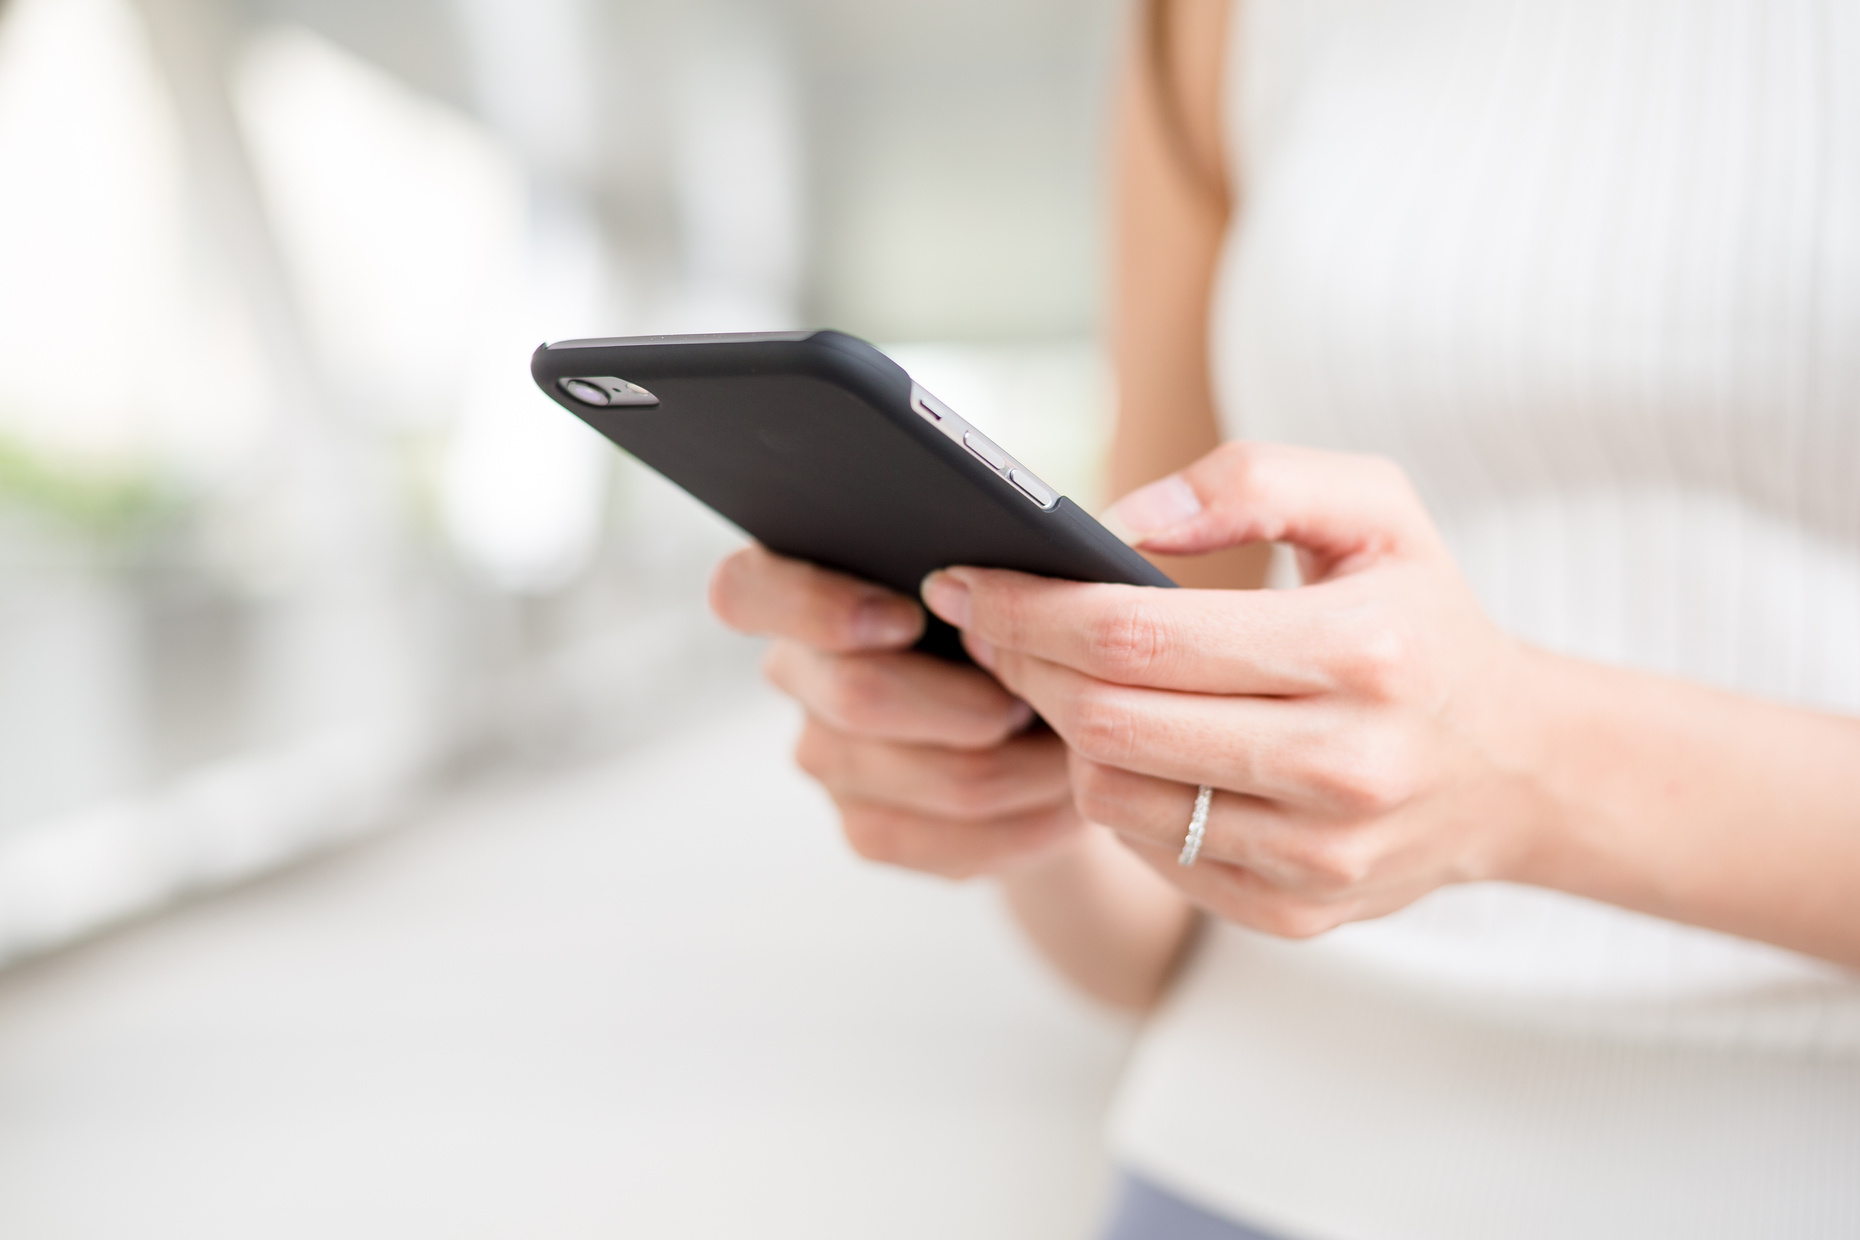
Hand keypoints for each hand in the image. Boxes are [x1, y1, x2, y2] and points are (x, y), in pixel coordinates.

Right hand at [709, 545, 1083, 878]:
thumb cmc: (1016, 619)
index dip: (814, 606)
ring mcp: (827, 759)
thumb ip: (1007, 550)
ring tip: (1084, 743)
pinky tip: (1065, 799)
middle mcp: (798, 674)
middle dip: (975, 701)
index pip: (745, 591)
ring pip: (939, 777)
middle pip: (861, 696)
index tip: (904, 616)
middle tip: (1042, 694)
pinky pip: (955, 841)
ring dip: (1030, 766)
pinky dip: (1029, 821)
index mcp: (803, 585)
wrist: (1035, 728)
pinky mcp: (868, 830)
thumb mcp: (1014, 565)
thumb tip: (1047, 560)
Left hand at [921, 443, 1550, 936]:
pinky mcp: (1296, 912)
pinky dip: (1116, 792)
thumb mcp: (1374, 510)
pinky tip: (1125, 744)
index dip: (1030, 607)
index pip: (1138, 635)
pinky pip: (1150, 851)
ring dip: (1060, 731)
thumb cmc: (1421, 622)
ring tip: (1059, 678)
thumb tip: (1115, 521)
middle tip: (989, 624)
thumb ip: (1251, 481)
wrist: (1516, 767)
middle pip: (1106, 720)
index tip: (965, 580)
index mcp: (1360, 651)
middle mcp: (1344, 765)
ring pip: (1112, 796)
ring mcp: (1318, 854)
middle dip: (1022, 664)